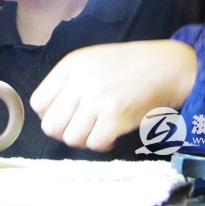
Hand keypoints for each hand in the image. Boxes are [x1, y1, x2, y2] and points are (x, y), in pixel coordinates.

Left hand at [30, 40, 196, 151]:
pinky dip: (101, 145)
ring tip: (96, 131)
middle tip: (79, 128)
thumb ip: (68, 81)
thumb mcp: (91, 60)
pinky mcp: (116, 116)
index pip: (38, 102)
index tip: (63, 116)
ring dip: (83, 140)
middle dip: (63, 132)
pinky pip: (94, 143)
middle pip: (51, 125)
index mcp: (71, 65)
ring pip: (71, 138)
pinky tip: (110, 136)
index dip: (48, 115)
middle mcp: (81, 81)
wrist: (165, 66)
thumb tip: (49, 111)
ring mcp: (98, 99)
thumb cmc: (128, 65)